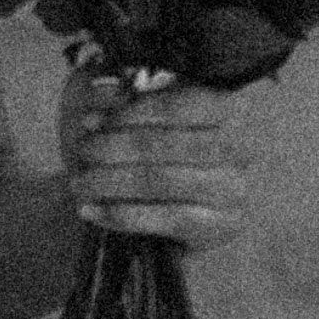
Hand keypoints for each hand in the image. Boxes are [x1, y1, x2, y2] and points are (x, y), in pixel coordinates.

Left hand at [62, 74, 248, 246]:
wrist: (186, 209)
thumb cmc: (163, 154)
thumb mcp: (146, 119)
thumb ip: (127, 103)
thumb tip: (99, 92)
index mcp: (229, 111)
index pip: (181, 105)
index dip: (131, 112)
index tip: (91, 120)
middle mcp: (240, 150)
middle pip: (165, 144)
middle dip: (113, 147)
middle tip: (82, 151)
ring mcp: (235, 190)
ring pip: (161, 180)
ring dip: (109, 181)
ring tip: (77, 184)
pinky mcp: (223, 226)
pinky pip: (166, 218)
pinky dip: (120, 214)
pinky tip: (89, 210)